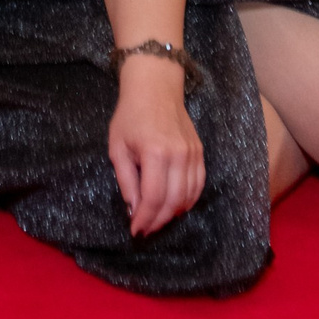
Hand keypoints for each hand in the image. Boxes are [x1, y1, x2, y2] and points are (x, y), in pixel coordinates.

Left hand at [108, 55, 205, 236]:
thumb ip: (126, 181)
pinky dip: (188, 201)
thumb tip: (134, 210)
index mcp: (155, 153)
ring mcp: (193, 154)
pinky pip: (198, 185)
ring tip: (157, 220)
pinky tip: (175, 207)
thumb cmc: (131, 116)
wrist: (155, 88)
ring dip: (173, 214)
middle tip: (145, 229)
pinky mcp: (200, 153)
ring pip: (188, 197)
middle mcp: (179, 155)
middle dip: (158, 221)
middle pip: (173, 202)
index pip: (154, 198)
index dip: (145, 219)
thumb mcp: (118, 148)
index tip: (135, 230)